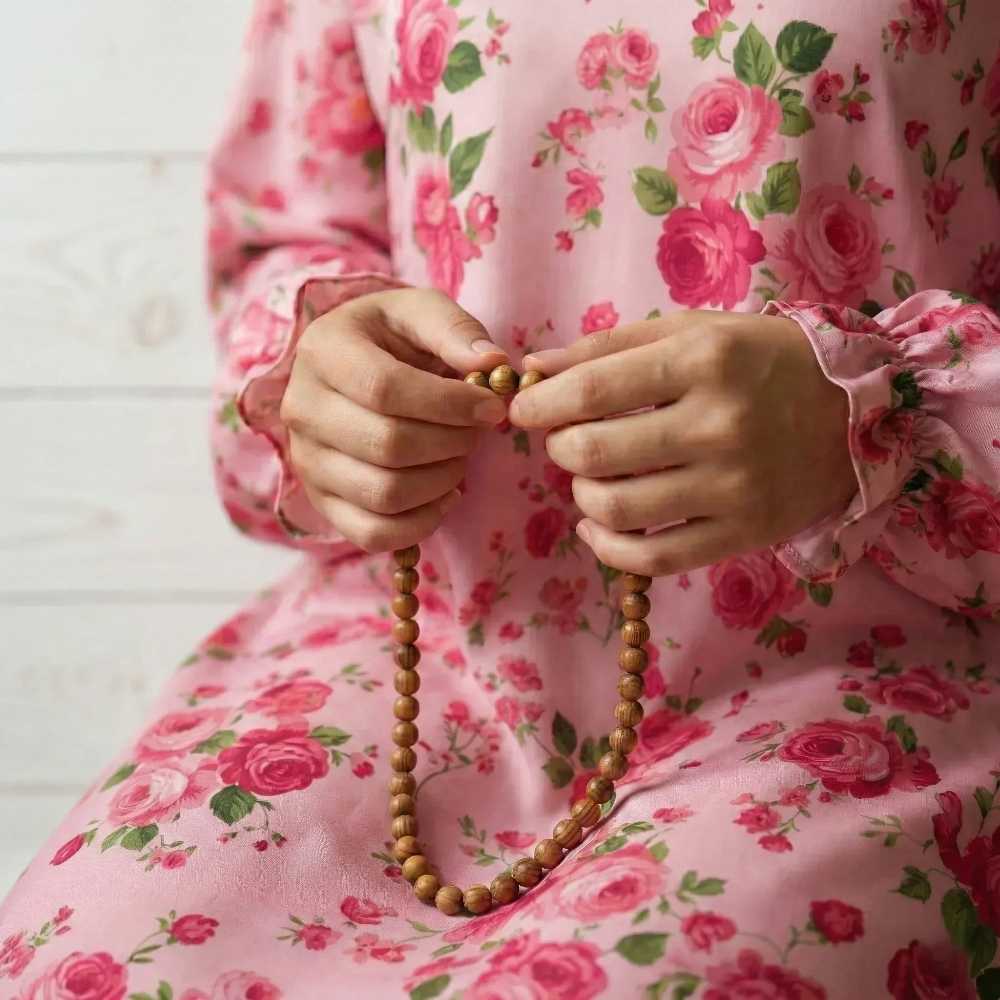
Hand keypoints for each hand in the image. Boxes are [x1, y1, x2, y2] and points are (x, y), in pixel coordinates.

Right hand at [281, 287, 508, 550]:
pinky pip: (373, 533)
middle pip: (388, 445)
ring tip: (460, 456)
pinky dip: (423, 523)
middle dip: (452, 442)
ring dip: (442, 480)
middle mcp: (303, 410)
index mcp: (323, 352)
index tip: (492, 407)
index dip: (450, 404)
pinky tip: (446, 494)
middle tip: (478, 430)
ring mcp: (308, 462)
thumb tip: (492, 365)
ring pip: (385, 494)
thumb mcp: (420, 311)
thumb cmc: (393, 339)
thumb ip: (457, 331)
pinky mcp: (322, 502)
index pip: (385, 389)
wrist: (351, 370)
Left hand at [508, 311, 855, 575]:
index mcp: (703, 361)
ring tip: (590, 476)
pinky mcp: (743, 534)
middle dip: (560, 447)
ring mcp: (732, 487)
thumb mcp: (692, 331)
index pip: (590, 391)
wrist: (858, 412)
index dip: (539, 405)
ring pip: (615, 507)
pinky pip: (653, 558)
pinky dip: (607, 547)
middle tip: (568, 438)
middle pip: (593, 452)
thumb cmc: (762, 361)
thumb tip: (533, 368)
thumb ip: (609, 346)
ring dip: (580, 493)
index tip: (522, 410)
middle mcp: (718, 425)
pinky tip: (596, 526)